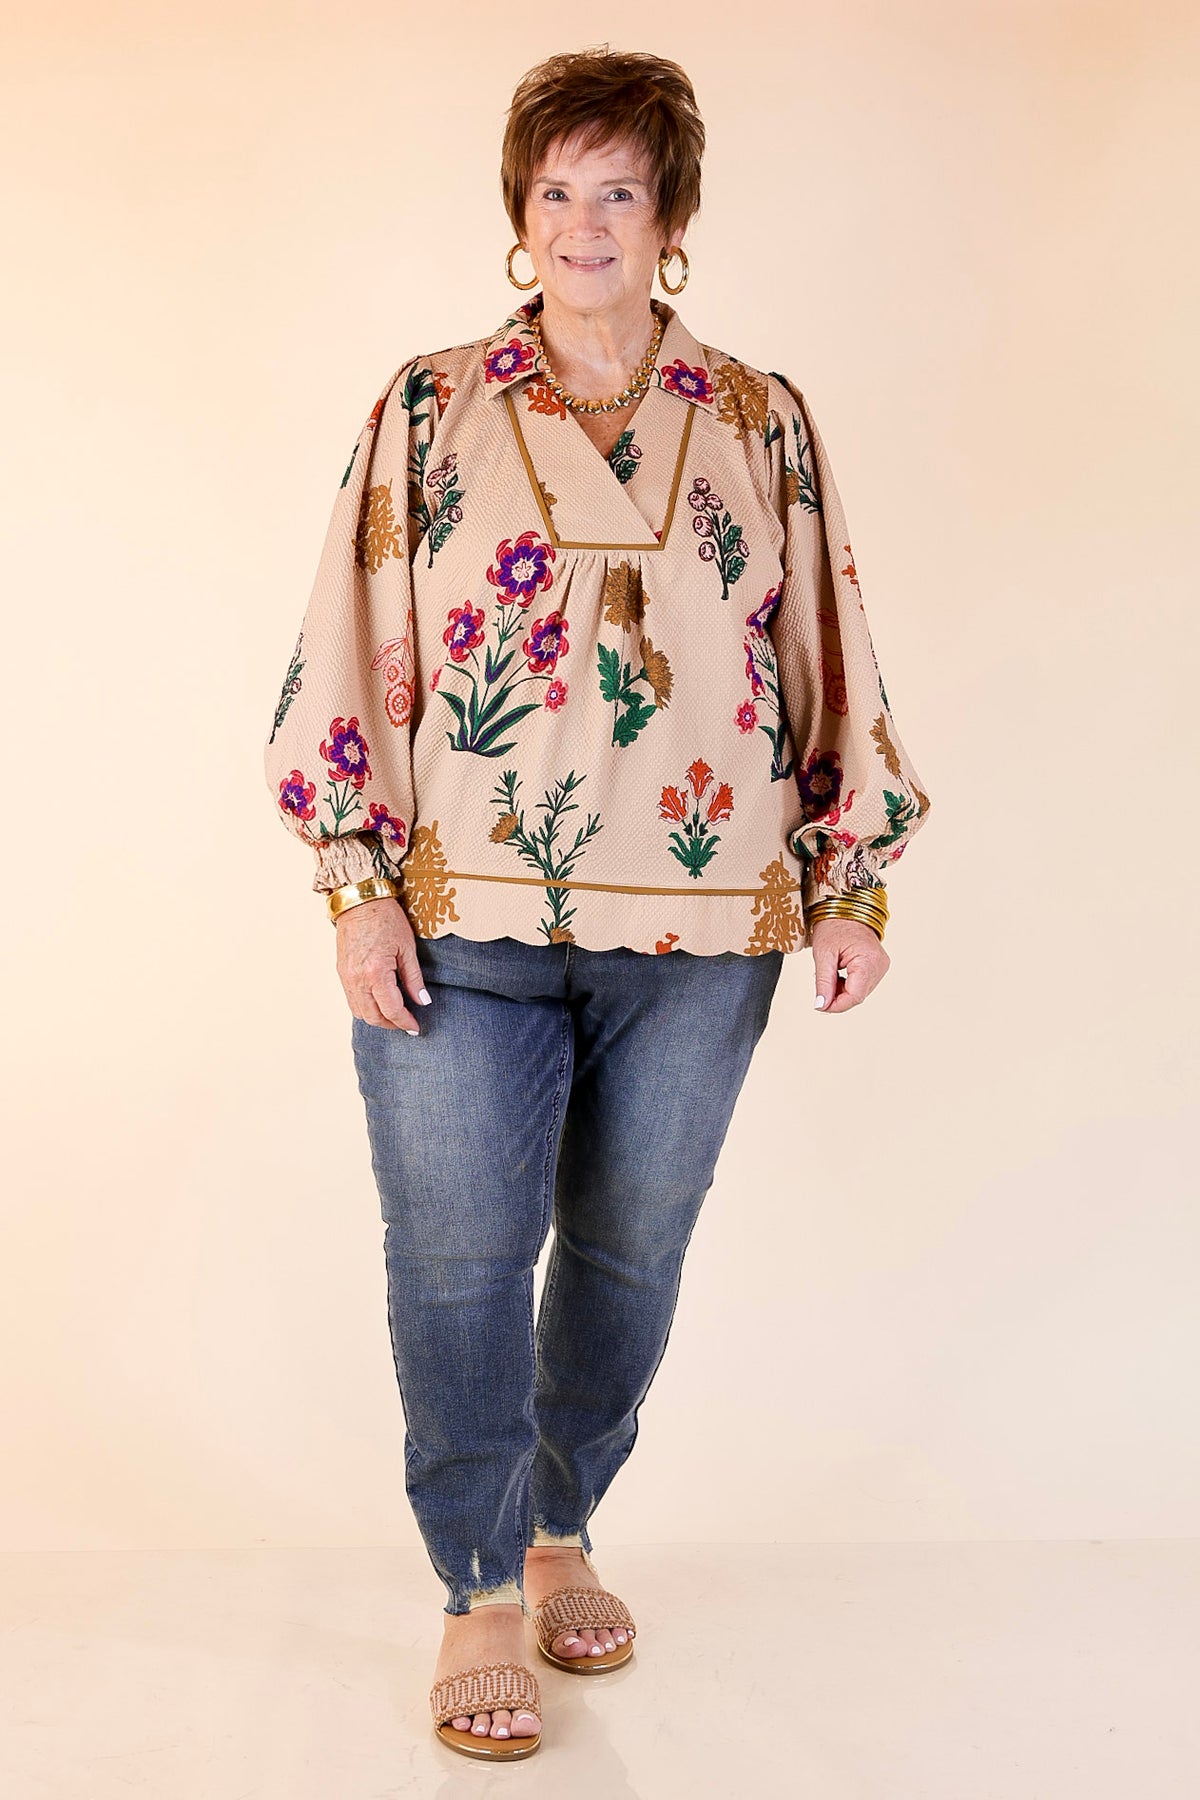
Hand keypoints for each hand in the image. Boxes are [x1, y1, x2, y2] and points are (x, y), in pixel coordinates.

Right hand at [334, 897, 431, 1031]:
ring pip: (360, 1012)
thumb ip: (414, 978)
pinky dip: (365, 1008)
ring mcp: (346, 977)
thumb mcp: (407, 948)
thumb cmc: (385, 918)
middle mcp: (357, 979)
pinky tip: (379, 1002)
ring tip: (394, 1015)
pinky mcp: (342, 973)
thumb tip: (422, 1001)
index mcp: (376, 972)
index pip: (391, 1010)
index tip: (415, 1027)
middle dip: (391, 1025)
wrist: (360, 901)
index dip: (405, 1022)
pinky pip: (352, 1000)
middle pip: (373, 1017)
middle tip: (406, 1024)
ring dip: (377, 1018)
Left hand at [810, 916, 889, 1013]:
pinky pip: (863, 983)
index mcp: (869, 961)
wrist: (846, 908)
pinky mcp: (878, 966)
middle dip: (838, 997)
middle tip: (821, 988)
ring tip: (830, 974)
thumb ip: (823, 982)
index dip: (837, 1005)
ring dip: (842, 991)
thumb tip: (821, 1005)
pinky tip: (839, 973)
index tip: (820, 1006)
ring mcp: (881, 966)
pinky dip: (848, 984)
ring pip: (860, 992)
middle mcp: (880, 965)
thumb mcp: (823, 954)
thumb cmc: (834, 925)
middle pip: (858, 995)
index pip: (855, 996)